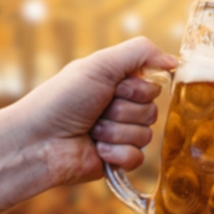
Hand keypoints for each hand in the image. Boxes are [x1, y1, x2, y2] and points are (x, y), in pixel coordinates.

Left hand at [13, 37, 176, 185]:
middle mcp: (121, 108)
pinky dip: (117, 154)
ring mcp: (119, 135)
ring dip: (116, 132)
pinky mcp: (117, 161)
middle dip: (123, 112)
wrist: (37, 141)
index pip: (153, 87)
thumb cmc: (62, 99)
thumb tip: (175, 61)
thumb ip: (140, 52)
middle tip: (96, 112)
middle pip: (152, 112)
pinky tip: (96, 150)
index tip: (112, 89)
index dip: (135, 90)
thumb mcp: (100, 65)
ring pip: (145, 136)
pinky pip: (138, 158)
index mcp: (118, 84)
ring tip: (91, 132)